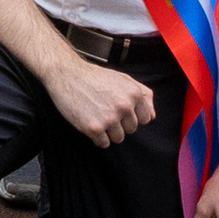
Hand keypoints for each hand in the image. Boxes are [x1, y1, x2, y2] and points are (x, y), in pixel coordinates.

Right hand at [44, 53, 159, 147]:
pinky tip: (89, 122)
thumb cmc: (94, 77)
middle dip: (120, 123)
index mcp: (133, 94)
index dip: (132, 116)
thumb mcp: (122, 78)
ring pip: (118, 138)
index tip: (121, 111)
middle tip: (104, 110)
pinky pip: (103, 144)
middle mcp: (124, 106)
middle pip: (131, 130)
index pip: (146, 119)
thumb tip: (152, 115)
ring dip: (108, 131)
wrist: (66, 74)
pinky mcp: (94, 128)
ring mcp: (109, 118)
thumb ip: (142, 94)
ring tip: (96, 115)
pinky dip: (97, 137)